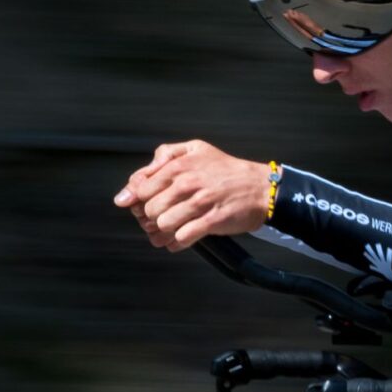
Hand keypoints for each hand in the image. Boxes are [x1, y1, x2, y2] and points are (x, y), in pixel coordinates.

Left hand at [113, 140, 271, 250]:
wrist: (260, 188)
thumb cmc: (225, 170)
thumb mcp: (195, 149)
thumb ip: (162, 157)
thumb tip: (131, 185)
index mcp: (179, 165)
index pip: (141, 189)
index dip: (141, 200)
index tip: (151, 204)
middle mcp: (187, 183)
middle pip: (150, 210)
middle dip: (153, 217)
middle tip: (164, 217)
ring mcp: (201, 203)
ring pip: (163, 225)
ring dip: (165, 231)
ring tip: (173, 228)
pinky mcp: (213, 221)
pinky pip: (182, 238)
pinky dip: (178, 242)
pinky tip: (182, 238)